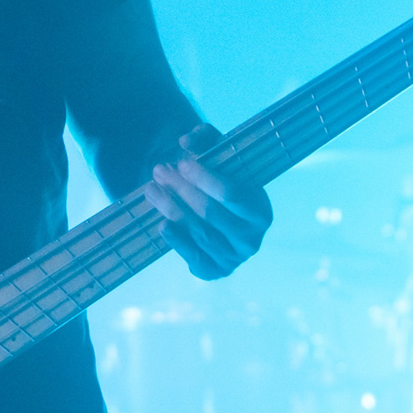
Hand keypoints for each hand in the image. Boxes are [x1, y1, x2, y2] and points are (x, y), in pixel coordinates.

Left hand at [145, 124, 272, 279]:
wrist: (223, 220)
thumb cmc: (224, 184)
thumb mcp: (222, 160)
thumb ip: (208, 142)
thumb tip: (186, 140)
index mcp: (260, 211)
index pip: (231, 194)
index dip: (204, 178)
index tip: (181, 162)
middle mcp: (251, 239)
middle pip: (211, 214)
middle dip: (181, 190)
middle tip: (158, 171)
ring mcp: (234, 259)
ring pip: (199, 233)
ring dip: (171, 209)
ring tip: (151, 190)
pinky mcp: (215, 271)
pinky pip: (193, 257)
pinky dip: (177, 241)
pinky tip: (161, 224)